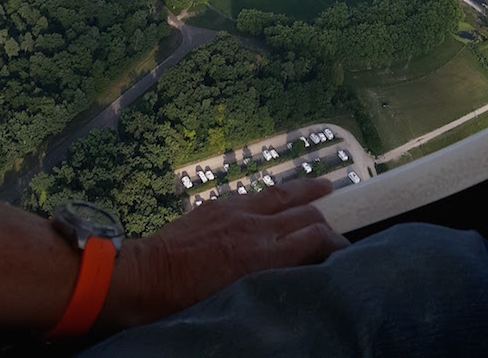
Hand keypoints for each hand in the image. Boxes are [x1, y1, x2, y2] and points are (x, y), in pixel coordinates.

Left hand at [101, 179, 347, 331]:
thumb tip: (292, 273)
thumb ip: (267, 282)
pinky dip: (274, 193)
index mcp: (259, 254)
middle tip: (341, 222)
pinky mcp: (216, 206)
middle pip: (303, 211)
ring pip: (280, 193)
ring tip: (326, 186)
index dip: (336, 241)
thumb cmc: (183, 302)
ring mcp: (234, 211)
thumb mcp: (232, 299)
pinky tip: (278, 195)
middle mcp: (252, 226)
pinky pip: (254, 194)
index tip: (346, 249)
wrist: (141, 278)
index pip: (313, 237)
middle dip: (327, 215)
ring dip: (306, 189)